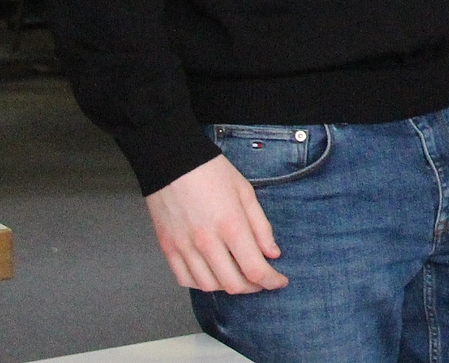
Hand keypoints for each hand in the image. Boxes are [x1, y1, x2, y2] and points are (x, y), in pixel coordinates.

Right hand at [145, 155, 286, 293]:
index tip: (280, 281)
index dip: (271, 281)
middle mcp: (206, 241)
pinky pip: (185, 280)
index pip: (255, 268)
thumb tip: (272, 253)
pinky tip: (213, 275)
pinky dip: (202, 284)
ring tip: (239, 276)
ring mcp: (184, 247)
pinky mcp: (168, 248)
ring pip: (209, 286)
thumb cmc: (211, 172)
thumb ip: (261, 226)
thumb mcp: (246, 192)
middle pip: (233, 283)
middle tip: (262, 280)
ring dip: (228, 287)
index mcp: (230, 225)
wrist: (172, 162)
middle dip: (253, 287)